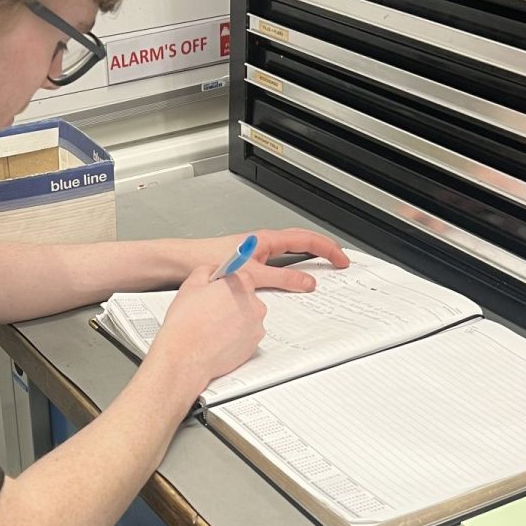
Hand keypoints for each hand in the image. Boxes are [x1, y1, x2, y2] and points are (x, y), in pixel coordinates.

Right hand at [146, 266, 266, 398]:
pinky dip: (236, 335)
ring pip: (247, 317)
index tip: (219, 287)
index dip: (226, 282)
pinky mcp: (254, 346)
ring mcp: (256, 327)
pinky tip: (218, 337)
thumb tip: (216, 269)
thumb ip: (209, 269)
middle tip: (211, 308)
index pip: (241, 275)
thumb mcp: (191, 284)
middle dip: (232, 300)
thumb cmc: (186, 323)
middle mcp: (255, 305)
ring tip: (212, 325)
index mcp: (241, 286)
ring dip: (235, 318)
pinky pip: (247, 335)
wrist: (186, 356)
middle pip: (246, 296)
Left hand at [215, 227, 348, 293]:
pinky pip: (278, 268)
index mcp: (267, 239)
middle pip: (302, 244)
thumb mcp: (252, 274)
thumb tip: (306, 283)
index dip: (328, 249)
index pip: (307, 239)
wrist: (183, 263)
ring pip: (290, 256)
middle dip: (323, 251)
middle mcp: (263, 244)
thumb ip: (281, 279)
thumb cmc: (208, 258)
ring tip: (322, 273)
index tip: (342, 260)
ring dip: (307, 262)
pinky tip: (291, 286)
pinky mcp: (249, 266)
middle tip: (339, 263)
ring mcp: (257, 254)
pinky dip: (291, 274)